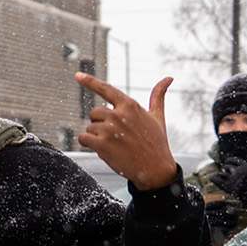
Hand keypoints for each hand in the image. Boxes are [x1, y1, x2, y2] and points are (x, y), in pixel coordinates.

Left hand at [76, 74, 178, 192]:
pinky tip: (102, 149)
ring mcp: (110, 129)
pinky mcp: (102, 144)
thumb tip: (169, 78)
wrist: (156, 170)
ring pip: (89, 128)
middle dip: (100, 124)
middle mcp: (119, 115)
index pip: (106, 89)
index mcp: (130, 106)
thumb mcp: (158, 117)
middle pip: (94, 113)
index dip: (90, 81)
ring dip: (97, 137)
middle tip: (116, 136)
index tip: (77, 75)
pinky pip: (83, 138)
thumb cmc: (157, 143)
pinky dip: (88, 144)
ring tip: (115, 145)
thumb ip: (158, 96)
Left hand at [211, 160, 246, 210]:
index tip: (227, 162)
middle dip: (225, 168)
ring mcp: (233, 179)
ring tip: (223, 176)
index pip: (234, 160)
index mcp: (246, 166)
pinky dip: (213, 178)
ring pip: (222, 173)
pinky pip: (216, 180)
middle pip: (227, 166)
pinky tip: (212, 178)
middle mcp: (239, 171)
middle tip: (225, 171)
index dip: (229, 160)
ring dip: (222, 174)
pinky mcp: (228, 187)